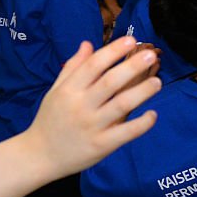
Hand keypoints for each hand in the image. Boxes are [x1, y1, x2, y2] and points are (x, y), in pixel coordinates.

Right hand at [26, 36, 160, 176]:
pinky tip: (153, 114)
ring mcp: (92, 126)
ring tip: (157, 82)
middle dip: (132, 66)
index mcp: (69, 90)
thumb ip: (73, 67)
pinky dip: (141, 124)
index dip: (113, 51)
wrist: (39, 156)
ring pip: (121, 105)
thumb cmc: (50, 119)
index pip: (94, 65)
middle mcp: (81, 106)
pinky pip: (125, 133)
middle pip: (110, 82)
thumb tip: (88, 44)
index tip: (130, 39)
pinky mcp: (101, 146)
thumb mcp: (56, 90)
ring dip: (142, 92)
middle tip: (150, 54)